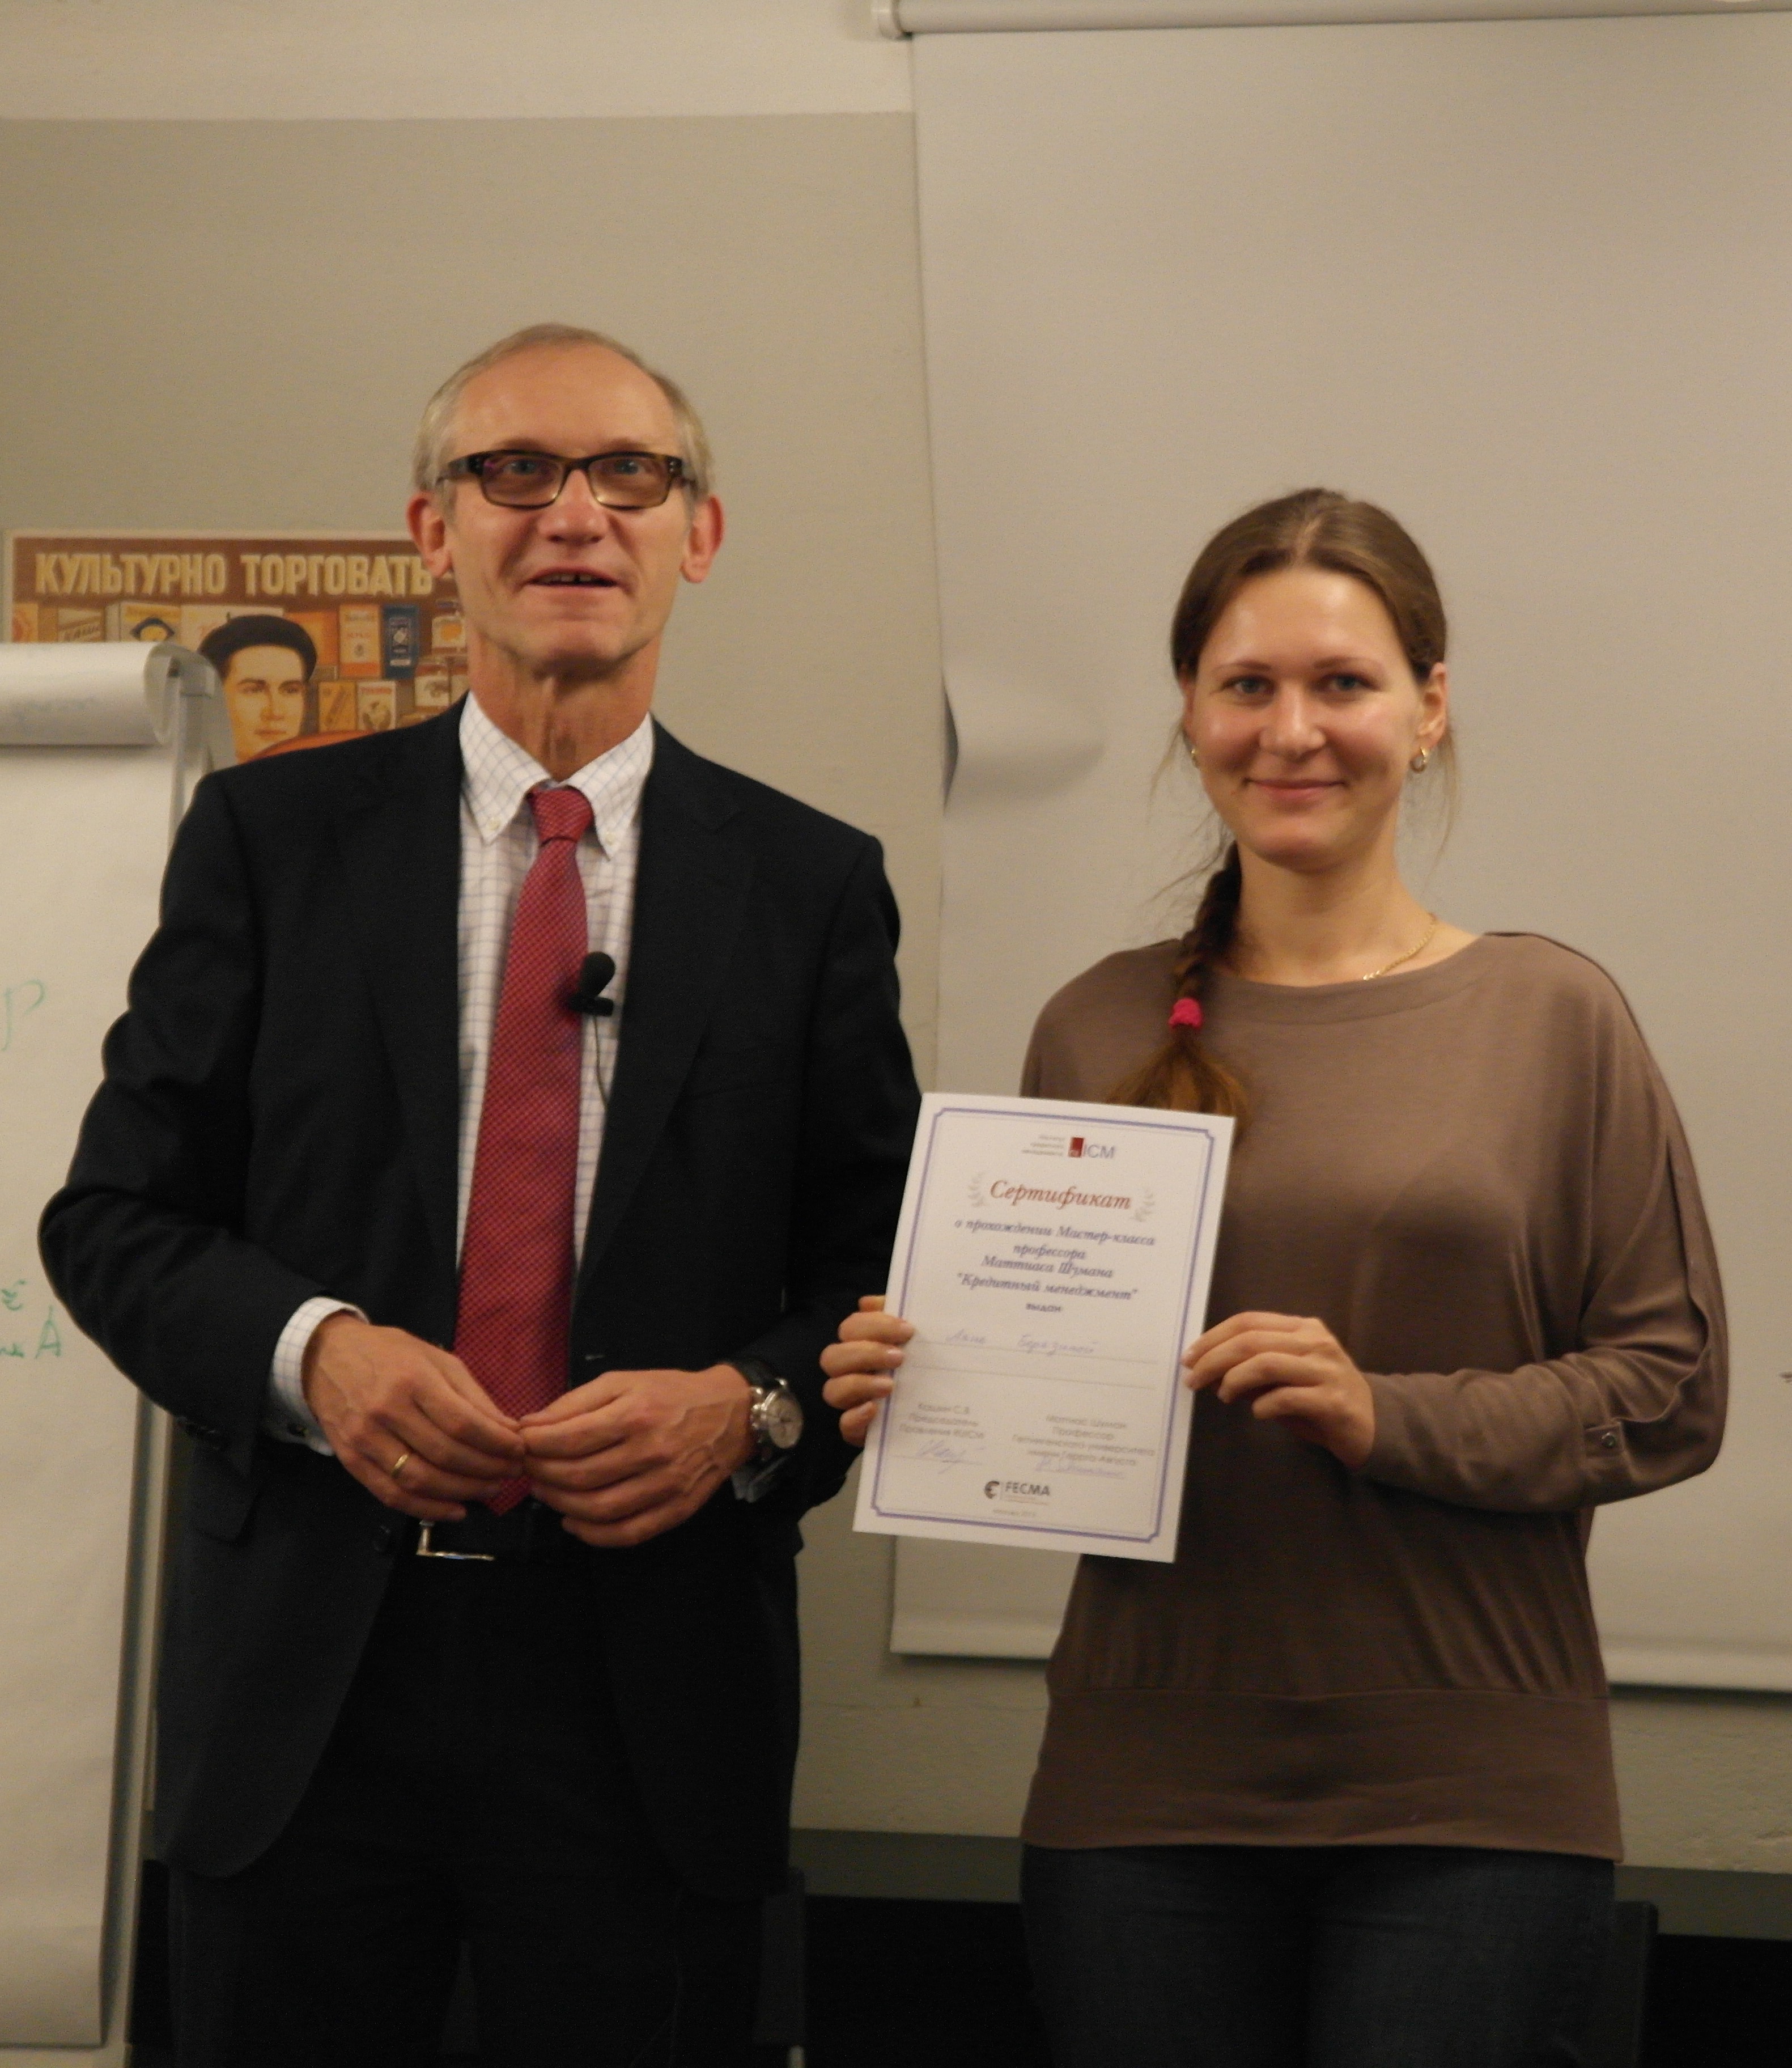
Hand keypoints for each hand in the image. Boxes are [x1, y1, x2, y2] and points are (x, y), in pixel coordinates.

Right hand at [302, 1313, 526, 1520]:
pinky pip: (391, 1494)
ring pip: (420, 1479)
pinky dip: (426, 1509)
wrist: (326, 1357)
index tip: (520, 1451)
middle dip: (487, 1470)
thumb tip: (509, 1430)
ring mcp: (365, 1439)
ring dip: (462, 1492)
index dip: (497, 1444)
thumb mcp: (437, 1359)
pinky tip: (455, 1510)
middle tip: (511, 1473)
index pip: (463, 1423)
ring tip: (489, 1490)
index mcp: (413, 1380)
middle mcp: (386, 1411)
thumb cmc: (390, 1354)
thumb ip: (473, 1396)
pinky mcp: (351, 1460)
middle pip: (445, 1454)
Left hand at [518, 1364, 754, 1548]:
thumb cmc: (671, 1393)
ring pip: (598, 1509)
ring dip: (560, 1505)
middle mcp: (651, 1452)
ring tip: (545, 1493)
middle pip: (578, 1477)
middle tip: (529, 1470)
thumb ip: (575, 1402)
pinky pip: (627, 1534)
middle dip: (541, 1475)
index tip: (522, 1444)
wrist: (731, 1414)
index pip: (568, 1439)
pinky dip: (592, 1535)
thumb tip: (530, 1425)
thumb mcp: (623, 1382)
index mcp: (635, 1415)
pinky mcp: (677, 1509)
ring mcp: (666, 1485)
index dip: (535, 1446)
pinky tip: (573, 1522)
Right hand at [821, 1296, 912, 1446]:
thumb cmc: (923, 1366)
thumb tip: (868, 1302)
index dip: (874, 1325)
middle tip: (899, 1357)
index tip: (907, 1329)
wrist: (942, 1411)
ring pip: (832, 1390)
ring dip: (859, 1384)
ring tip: (890, 1385)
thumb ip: (896, 1313)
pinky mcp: (859, 1430)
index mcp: (860, 1345)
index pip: (851, 1328)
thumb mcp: (917, 1337)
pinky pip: (845, 1425)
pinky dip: (856, 1417)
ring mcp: (851, 1402)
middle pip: (833, 1357)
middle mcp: (849, 1372)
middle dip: (865, 1353)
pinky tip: (874, 1410)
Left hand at [1183, 1310, 1374, 1468]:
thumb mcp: (1286, 1378)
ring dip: (1234, 1380)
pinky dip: (1263, 1404)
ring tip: (1223, 1395)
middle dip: (1213, 1359)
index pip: (1248, 1322)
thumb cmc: (1321, 1398)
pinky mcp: (1333, 1401)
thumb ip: (1254, 1369)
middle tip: (1192, 1379)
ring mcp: (1326, 1370)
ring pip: (1266, 1363)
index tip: (1189, 1357)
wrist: (1374, 1425)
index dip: (1213, 1337)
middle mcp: (1316, 1342)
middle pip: (1251, 1341)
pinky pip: (1286, 1396)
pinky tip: (1257, 1412)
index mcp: (1303, 1328)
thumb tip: (1210, 1369)